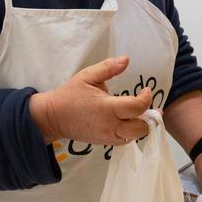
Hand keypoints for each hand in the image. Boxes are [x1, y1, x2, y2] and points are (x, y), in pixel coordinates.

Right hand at [29, 55, 152, 145]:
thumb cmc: (70, 95)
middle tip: (146, 104)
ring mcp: (107, 137)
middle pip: (141, 128)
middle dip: (148, 117)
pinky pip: (124, 141)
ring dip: (140, 125)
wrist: (53, 117)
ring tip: (138, 112)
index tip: (145, 90)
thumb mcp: (88, 76)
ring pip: (134, 136)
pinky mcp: (104, 142)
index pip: (137, 107)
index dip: (146, 98)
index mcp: (107, 108)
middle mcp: (110, 126)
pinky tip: (127, 120)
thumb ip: (108, 67)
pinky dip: (130, 132)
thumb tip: (126, 59)